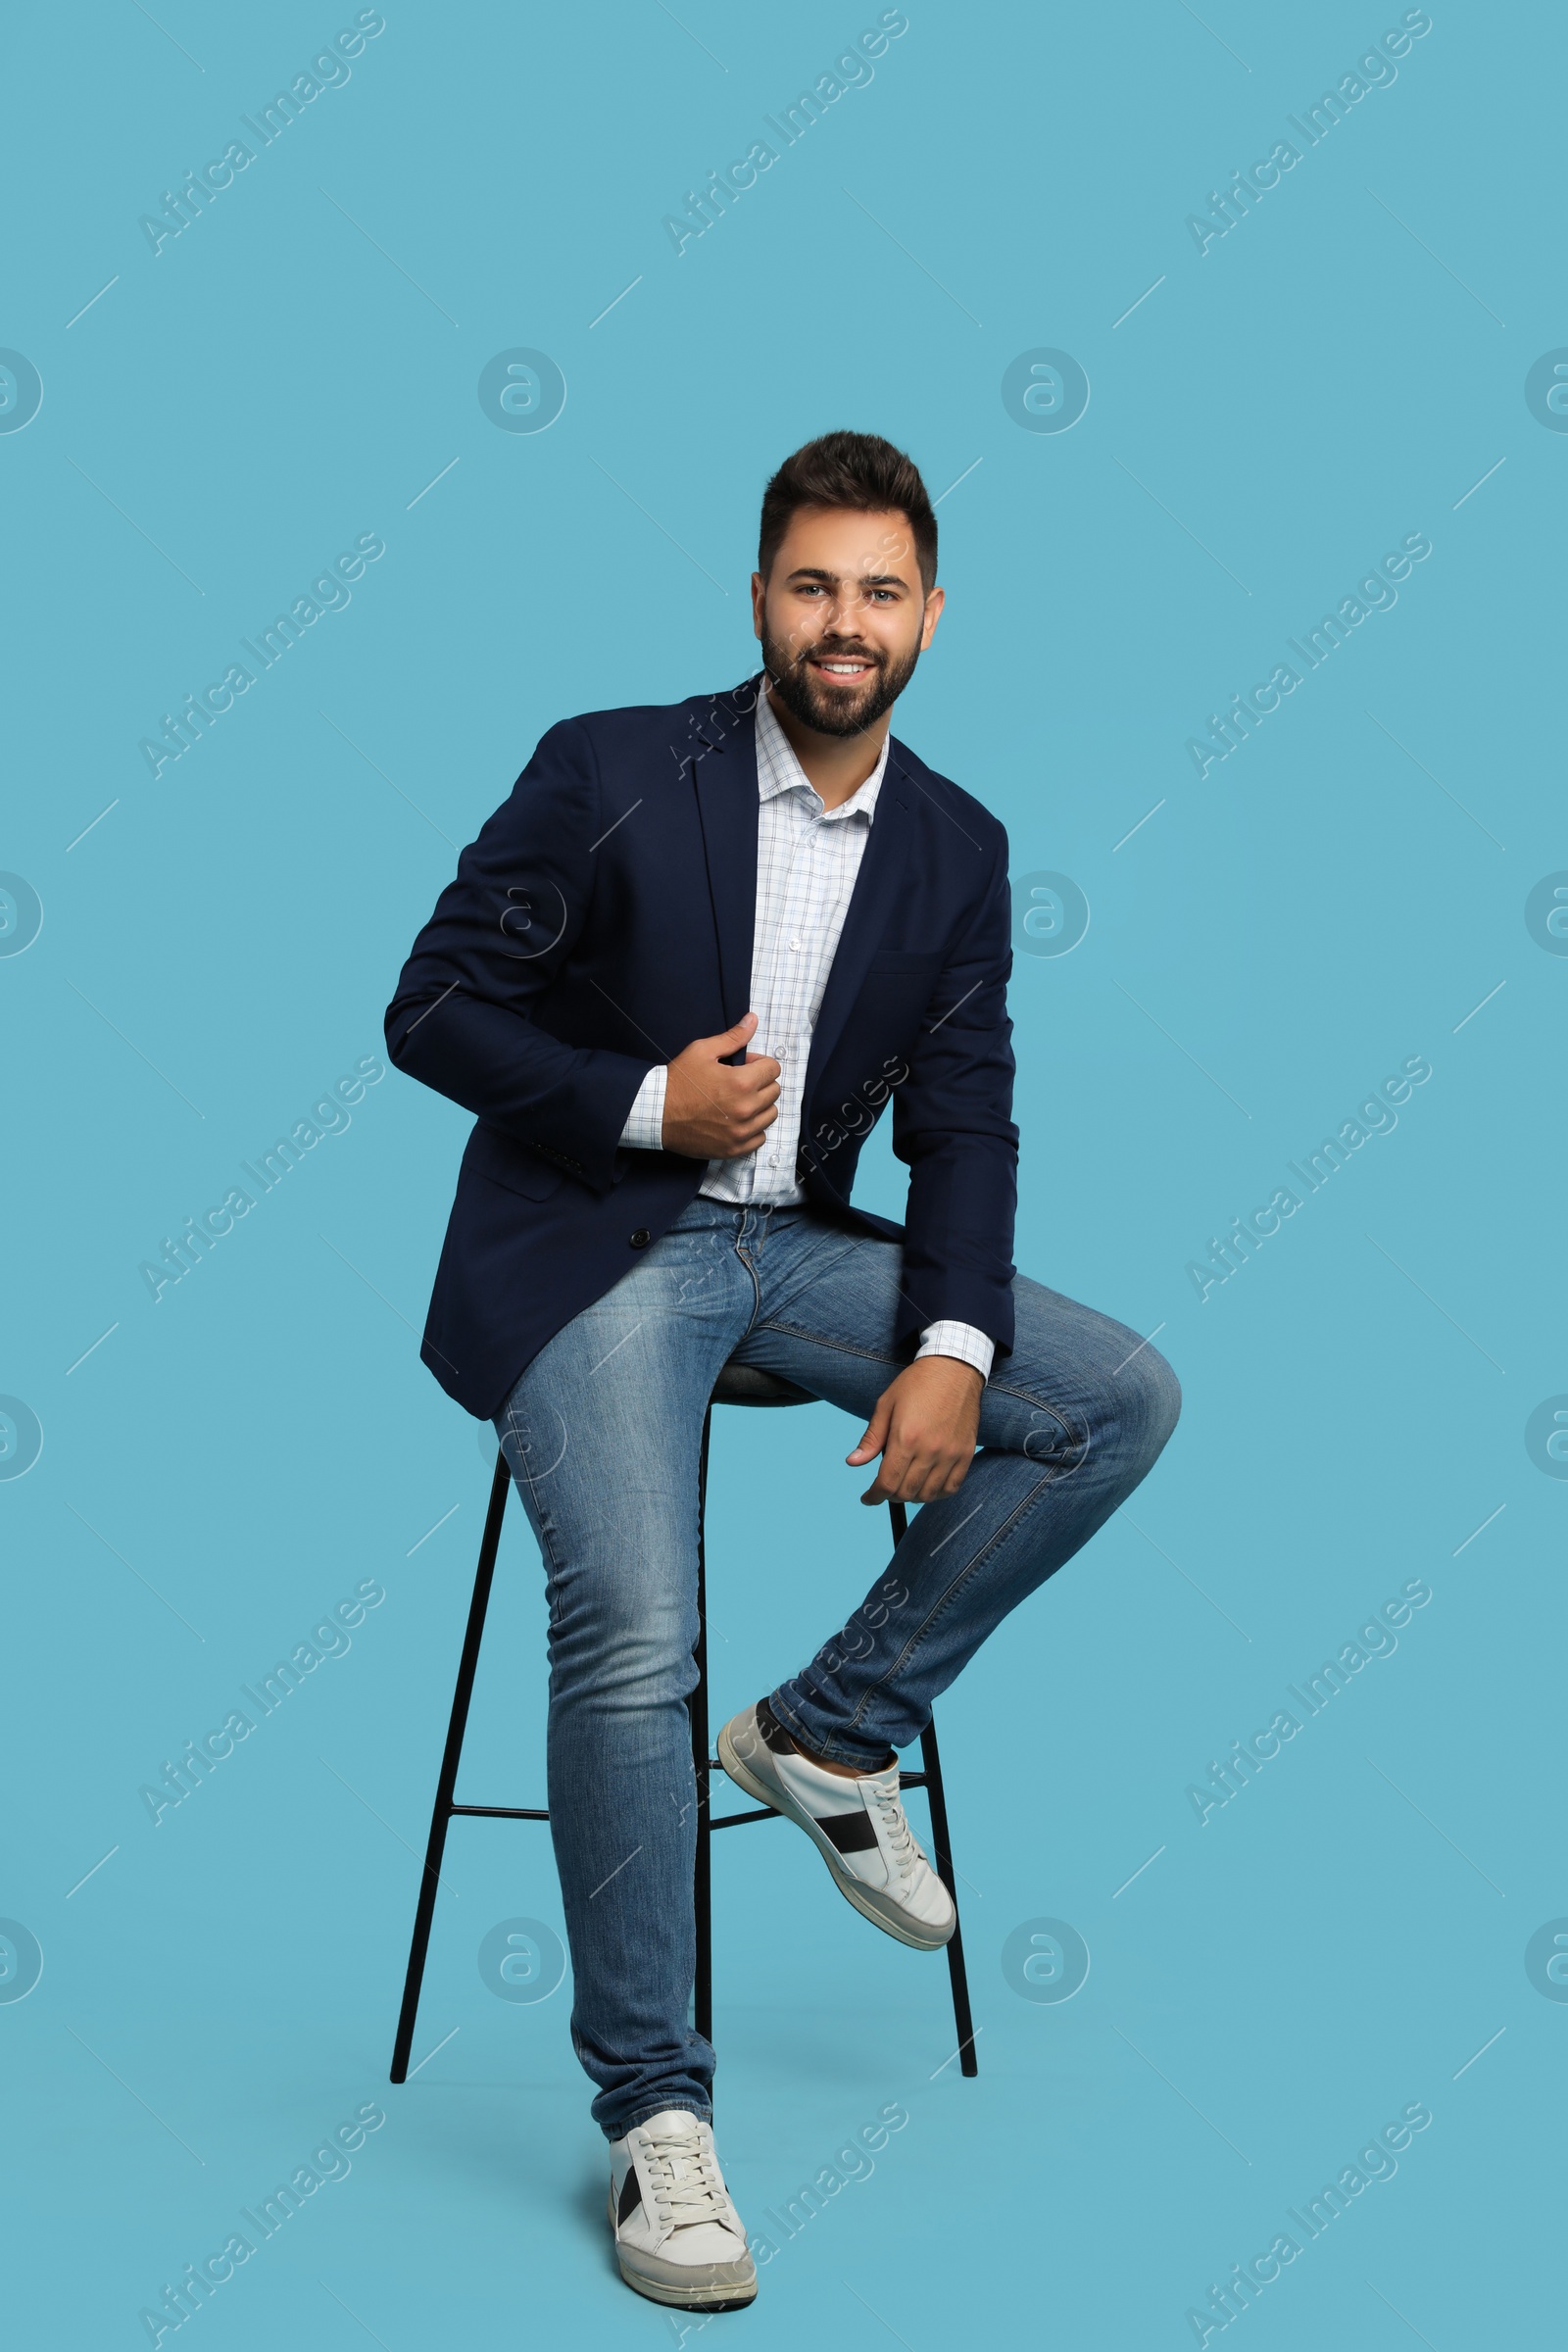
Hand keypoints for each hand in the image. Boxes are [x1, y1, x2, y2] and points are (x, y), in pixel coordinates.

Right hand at [661, 1012, 781, 1159]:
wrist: (656, 1113)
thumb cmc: (678, 1081)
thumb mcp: (702, 1051)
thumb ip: (733, 1037)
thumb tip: (753, 1019)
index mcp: (742, 1083)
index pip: (773, 1069)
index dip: (759, 1063)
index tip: (744, 1066)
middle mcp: (746, 1109)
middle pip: (774, 1091)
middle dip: (760, 1082)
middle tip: (739, 1082)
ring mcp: (741, 1132)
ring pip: (770, 1114)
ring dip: (760, 1105)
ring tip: (738, 1101)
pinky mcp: (734, 1148)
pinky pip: (760, 1137)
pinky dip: (753, 1128)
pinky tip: (737, 1120)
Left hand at [847, 1356, 983, 1505]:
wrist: (954, 1368)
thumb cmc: (917, 1384)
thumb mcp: (885, 1405)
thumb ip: (871, 1438)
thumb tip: (853, 1462)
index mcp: (905, 1438)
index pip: (887, 1483)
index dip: (874, 1496)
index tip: (868, 1498)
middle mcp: (929, 1450)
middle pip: (906, 1493)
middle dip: (890, 1495)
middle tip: (885, 1487)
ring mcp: (950, 1454)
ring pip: (928, 1494)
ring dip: (912, 1496)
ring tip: (905, 1485)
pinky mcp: (966, 1453)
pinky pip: (952, 1487)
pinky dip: (937, 1494)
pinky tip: (927, 1486)